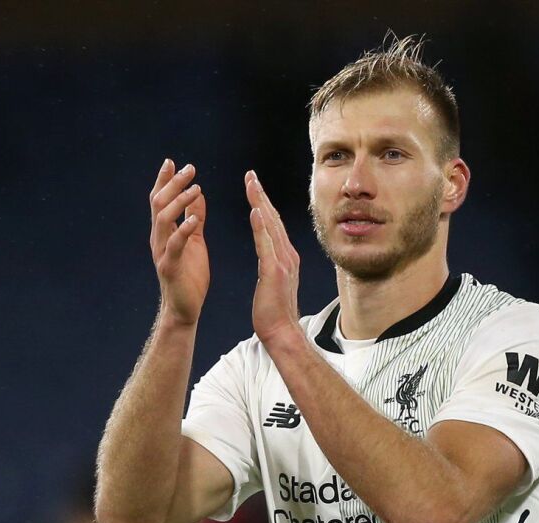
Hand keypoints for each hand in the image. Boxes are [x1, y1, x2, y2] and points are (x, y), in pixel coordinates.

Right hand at [149, 159, 208, 324]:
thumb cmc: (190, 275)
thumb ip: (194, 217)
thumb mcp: (195, 240)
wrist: (185, 308)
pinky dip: (183, 230)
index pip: (160, 200)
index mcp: (164, 231)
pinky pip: (174, 245)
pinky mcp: (170, 267)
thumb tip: (197, 193)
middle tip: (189, 169)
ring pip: (163, 220)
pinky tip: (195, 220)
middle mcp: (158, 238)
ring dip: (179, 201)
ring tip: (195, 188)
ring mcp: (162, 252)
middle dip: (172, 184)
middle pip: (159, 204)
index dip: (164, 180)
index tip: (173, 161)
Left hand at [245, 171, 301, 345]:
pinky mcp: (275, 272)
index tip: (254, 186)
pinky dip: (262, 226)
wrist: (281, 332)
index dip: (263, 203)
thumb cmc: (273, 311)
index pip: (273, 224)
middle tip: (250, 174)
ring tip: (251, 184)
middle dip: (261, 195)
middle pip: (273, 218)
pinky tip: (256, 211)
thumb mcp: (273, 282)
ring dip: (261, 202)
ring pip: (270, 226)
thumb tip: (271, 257)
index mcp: (285, 257)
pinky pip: (266, 245)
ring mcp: (283, 262)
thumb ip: (273, 266)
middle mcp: (287, 255)